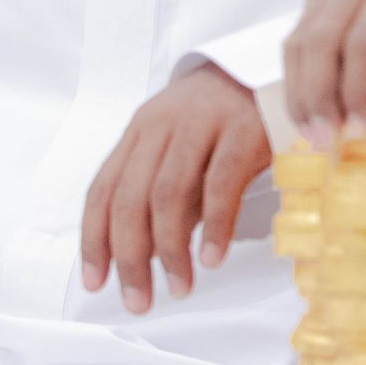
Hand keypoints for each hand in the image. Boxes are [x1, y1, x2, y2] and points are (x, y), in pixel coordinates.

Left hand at [83, 62, 273, 313]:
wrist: (271, 64)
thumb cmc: (224, 115)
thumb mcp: (182, 143)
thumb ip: (164, 189)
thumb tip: (148, 252)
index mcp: (140, 130)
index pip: (103, 190)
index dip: (94, 240)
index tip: (96, 282)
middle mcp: (163, 125)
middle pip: (131, 199)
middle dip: (130, 257)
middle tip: (139, 300)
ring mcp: (202, 124)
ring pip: (169, 195)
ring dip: (170, 250)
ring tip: (179, 287)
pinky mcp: (244, 129)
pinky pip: (220, 185)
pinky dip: (214, 226)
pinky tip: (213, 257)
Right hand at [283, 0, 365, 146]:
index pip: (364, 43)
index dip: (355, 92)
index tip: (358, 132)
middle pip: (321, 38)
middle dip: (317, 95)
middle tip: (323, 141)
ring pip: (301, 39)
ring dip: (301, 91)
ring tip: (312, 134)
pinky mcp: (325, 0)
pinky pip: (299, 39)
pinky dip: (299, 79)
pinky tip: (310, 112)